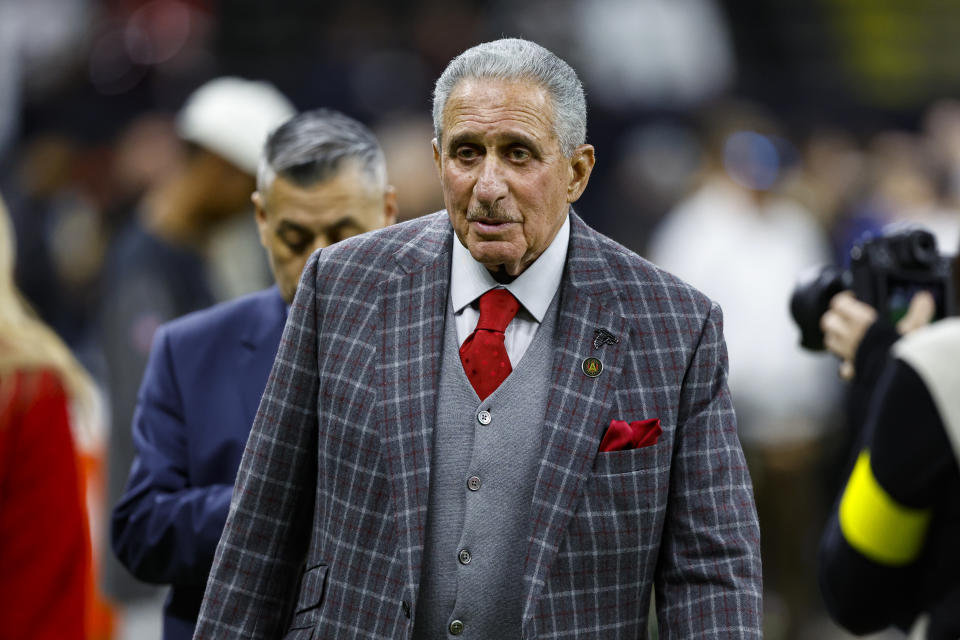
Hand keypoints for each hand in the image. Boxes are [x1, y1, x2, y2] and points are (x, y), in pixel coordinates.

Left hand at [820, 290, 935, 379]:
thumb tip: (923, 298)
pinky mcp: (851, 371)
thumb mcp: (915, 328)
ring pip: (829, 341)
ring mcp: (847, 354)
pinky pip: (841, 367)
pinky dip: (845, 366)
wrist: (900, 379)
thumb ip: (918, 312)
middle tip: (845, 316)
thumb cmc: (905, 352)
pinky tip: (853, 364)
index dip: (843, 299)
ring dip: (835, 338)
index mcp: (862, 322)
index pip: (839, 304)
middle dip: (834, 317)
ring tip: (847, 337)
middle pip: (828, 321)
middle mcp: (850, 336)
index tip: (851, 298)